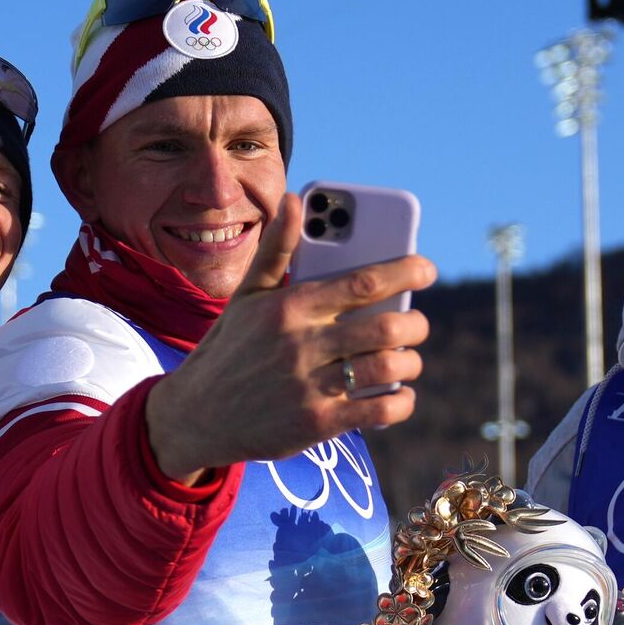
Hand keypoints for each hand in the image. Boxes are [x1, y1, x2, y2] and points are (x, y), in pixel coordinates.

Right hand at [146, 193, 435, 481]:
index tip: (426, 269)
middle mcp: (300, 345)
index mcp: (288, 307)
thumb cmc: (229, 349)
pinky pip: (379, 410)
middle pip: (386, 327)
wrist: (196, 417)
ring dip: (410, 363)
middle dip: (415, 324)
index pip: (362, 282)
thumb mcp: (246, 297)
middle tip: (417, 323)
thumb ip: (277, 249)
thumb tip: (294, 199)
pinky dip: (400, 400)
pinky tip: (398, 393)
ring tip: (407, 358)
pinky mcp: (316, 424)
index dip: (405, 272)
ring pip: (388, 368)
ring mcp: (309, 387)